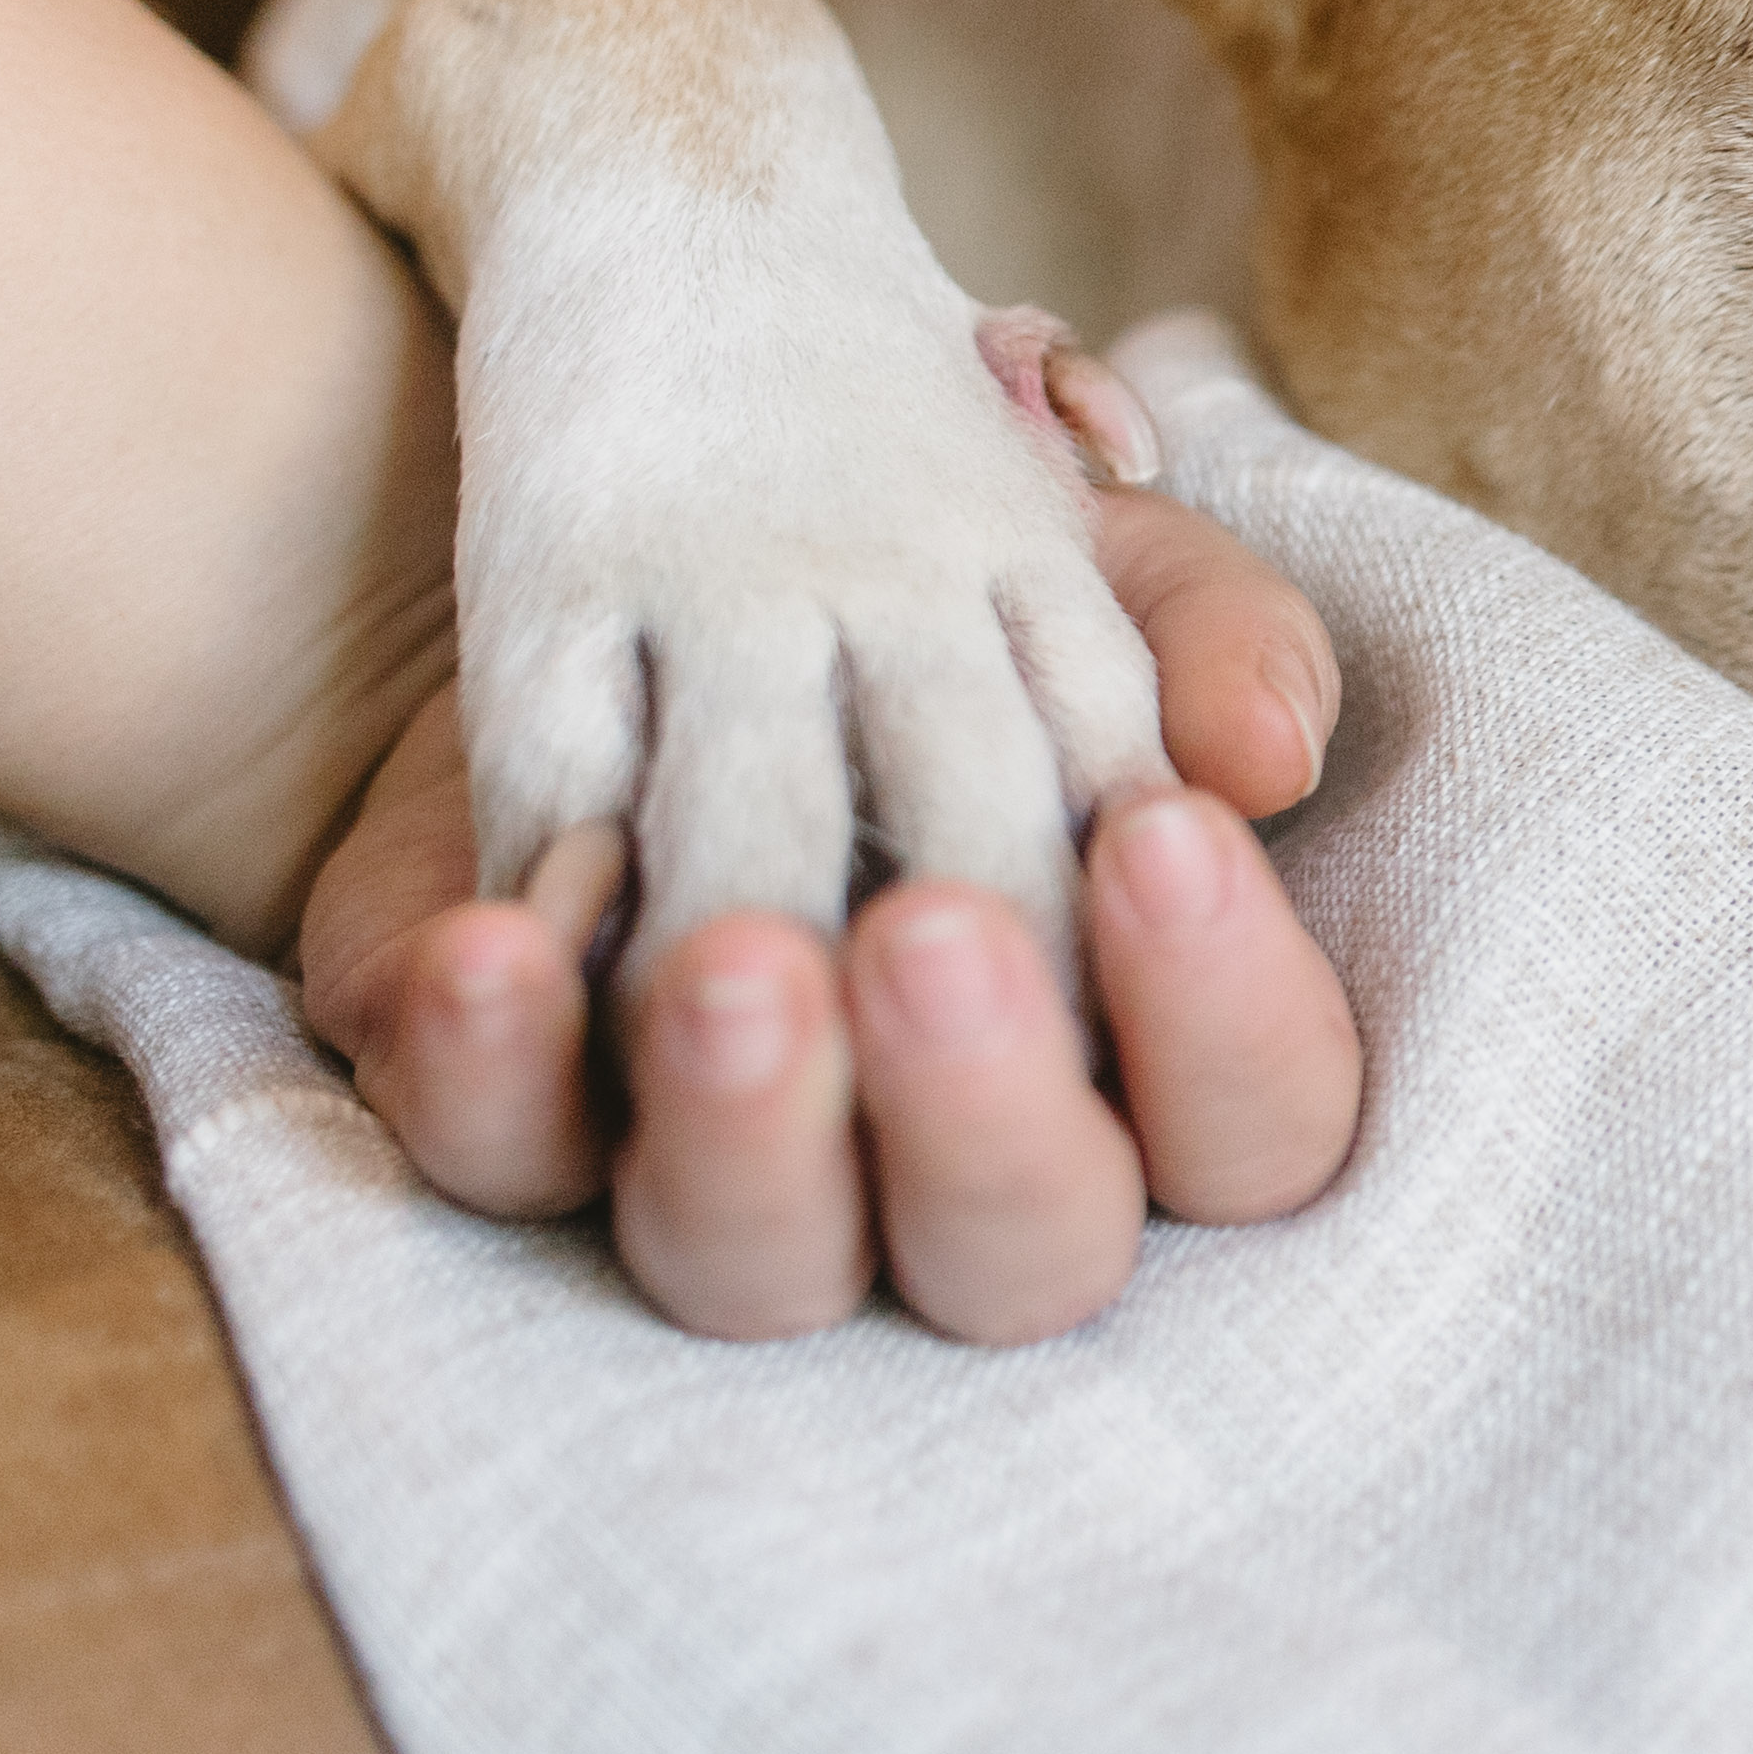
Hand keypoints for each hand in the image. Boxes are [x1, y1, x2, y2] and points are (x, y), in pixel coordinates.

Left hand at [295, 487, 1355, 1340]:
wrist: (643, 487)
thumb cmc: (917, 579)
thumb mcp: (1080, 564)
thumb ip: (1210, 634)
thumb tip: (1259, 755)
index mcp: (1133, 1040)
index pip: (1255, 1127)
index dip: (1223, 1018)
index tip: (1160, 831)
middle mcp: (940, 1155)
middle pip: (1019, 1261)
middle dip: (982, 1119)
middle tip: (927, 936)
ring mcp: (718, 1158)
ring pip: (747, 1266)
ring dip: (744, 1132)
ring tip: (725, 963)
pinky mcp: (506, 1112)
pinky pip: (496, 1165)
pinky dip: (493, 1068)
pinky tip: (495, 946)